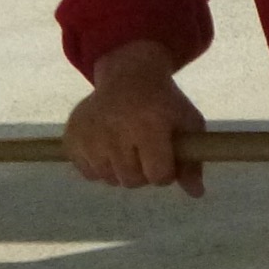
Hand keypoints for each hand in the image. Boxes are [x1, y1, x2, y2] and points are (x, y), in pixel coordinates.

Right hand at [66, 40, 206, 193]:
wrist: (127, 75)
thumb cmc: (163, 102)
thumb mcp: (188, 123)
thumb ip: (193, 160)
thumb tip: (196, 194)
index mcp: (148, 126)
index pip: (158, 175)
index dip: (165, 171)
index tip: (164, 157)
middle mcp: (115, 131)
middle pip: (132, 181)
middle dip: (143, 172)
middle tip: (144, 150)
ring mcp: (89, 135)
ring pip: (109, 179)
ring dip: (121, 170)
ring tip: (126, 145)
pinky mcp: (72, 137)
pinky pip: (88, 173)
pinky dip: (99, 166)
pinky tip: (107, 145)